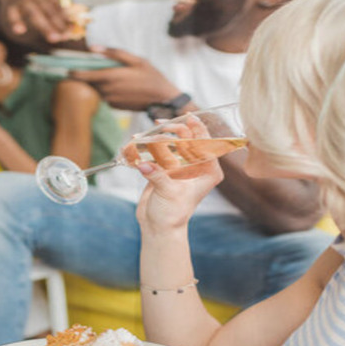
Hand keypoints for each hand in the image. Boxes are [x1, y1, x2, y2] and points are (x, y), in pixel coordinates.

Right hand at [2, 0, 84, 43]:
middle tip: (66, 36)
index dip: (67, 17)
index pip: (60, 5)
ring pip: (35, 13)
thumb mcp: (50, 0)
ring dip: (45, 26)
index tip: (73, 28)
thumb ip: (62, 12)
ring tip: (53, 38)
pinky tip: (20, 30)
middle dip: (58, 24)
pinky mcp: (11, 6)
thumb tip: (75, 26)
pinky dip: (16, 22)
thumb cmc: (38, 1)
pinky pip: (13, 15)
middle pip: (49, 10)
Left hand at [68, 47, 181, 110]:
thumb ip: (113, 53)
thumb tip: (93, 48)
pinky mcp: (115, 107)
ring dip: (95, 85)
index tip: (65, 69)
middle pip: (88, 84)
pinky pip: (104, 97)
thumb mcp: (136, 59)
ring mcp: (111, 101)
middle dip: (83, 78)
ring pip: (96, 91)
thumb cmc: (151, 76)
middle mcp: (108, 90)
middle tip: (78, 71)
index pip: (85, 75)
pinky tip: (114, 87)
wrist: (163, 99)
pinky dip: (104, 91)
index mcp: (111, 77)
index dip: (73, 73)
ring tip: (99, 77)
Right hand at [134, 117, 223, 232]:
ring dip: (157, 137)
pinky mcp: (166, 167)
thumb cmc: (172, 214)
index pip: (207, 144)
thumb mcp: (168, 193)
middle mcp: (197, 165)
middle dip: (173, 130)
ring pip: (172, 141)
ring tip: (142, 136)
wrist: (159, 227)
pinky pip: (158, 150)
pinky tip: (136, 142)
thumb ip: (157, 176)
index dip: (199, 129)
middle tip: (158, 128)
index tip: (189, 118)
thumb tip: (143, 164)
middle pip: (188, 138)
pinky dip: (147, 146)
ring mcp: (181, 165)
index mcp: (208, 171)